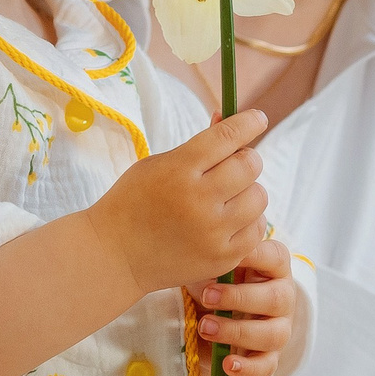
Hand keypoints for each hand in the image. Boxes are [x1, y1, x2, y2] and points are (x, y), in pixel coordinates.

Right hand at [88, 109, 268, 292]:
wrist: (115, 255)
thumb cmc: (135, 202)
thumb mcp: (157, 164)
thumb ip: (197, 145)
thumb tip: (230, 118)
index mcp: (178, 170)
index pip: (227, 137)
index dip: (248, 123)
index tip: (258, 118)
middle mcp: (198, 200)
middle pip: (250, 165)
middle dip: (246, 159)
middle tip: (234, 165)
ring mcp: (212, 232)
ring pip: (258, 196)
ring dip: (248, 190)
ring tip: (229, 196)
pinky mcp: (222, 258)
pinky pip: (257, 229)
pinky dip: (248, 220)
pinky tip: (230, 220)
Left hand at [194, 236, 294, 375]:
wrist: (210, 323)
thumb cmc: (212, 285)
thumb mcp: (208, 272)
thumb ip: (208, 271)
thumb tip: (205, 281)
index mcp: (272, 267)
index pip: (275, 256)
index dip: (255, 256)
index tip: (229, 256)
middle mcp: (282, 296)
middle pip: (276, 298)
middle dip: (239, 298)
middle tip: (208, 297)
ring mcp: (279, 327)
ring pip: (273, 334)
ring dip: (237, 332)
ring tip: (206, 328)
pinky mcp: (270, 356)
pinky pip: (267, 366)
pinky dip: (248, 368)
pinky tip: (227, 364)